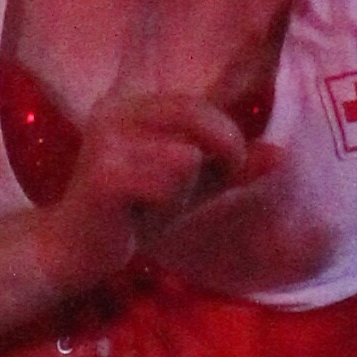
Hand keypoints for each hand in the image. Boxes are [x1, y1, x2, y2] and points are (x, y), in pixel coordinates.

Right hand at [35, 86, 276, 290]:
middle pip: (198, 118)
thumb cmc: (132, 214)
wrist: (76, 251)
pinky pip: (167, 182)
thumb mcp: (190, 187)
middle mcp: (114, 111)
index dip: (226, 136)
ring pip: (186, 157)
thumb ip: (231, 168)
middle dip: (218, 154)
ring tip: (152, 205)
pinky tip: (139, 216)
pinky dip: (165, 204)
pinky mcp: (104, 174)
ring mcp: (106, 140)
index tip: (224, 168)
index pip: (200, 105)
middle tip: (201, 187)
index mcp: (131, 104)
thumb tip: (281, 155)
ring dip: (182, 191)